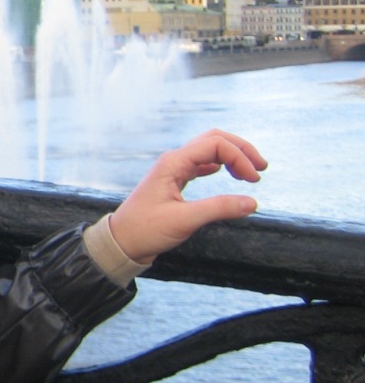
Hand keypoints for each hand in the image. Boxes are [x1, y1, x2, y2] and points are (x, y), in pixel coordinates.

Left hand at [109, 129, 266, 263]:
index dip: (239, 158)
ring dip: (231, 156)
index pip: (215, 145)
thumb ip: (219, 208)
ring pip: (208, 151)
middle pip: (214, 140)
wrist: (122, 242)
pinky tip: (229, 174)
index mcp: (173, 163)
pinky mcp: (175, 181)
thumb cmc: (146, 230)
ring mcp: (173, 170)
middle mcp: (173, 161)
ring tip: (251, 173)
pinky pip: (201, 164)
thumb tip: (253, 202)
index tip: (254, 180)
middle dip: (240, 149)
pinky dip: (220, 165)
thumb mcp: (184, 220)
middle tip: (261, 168)